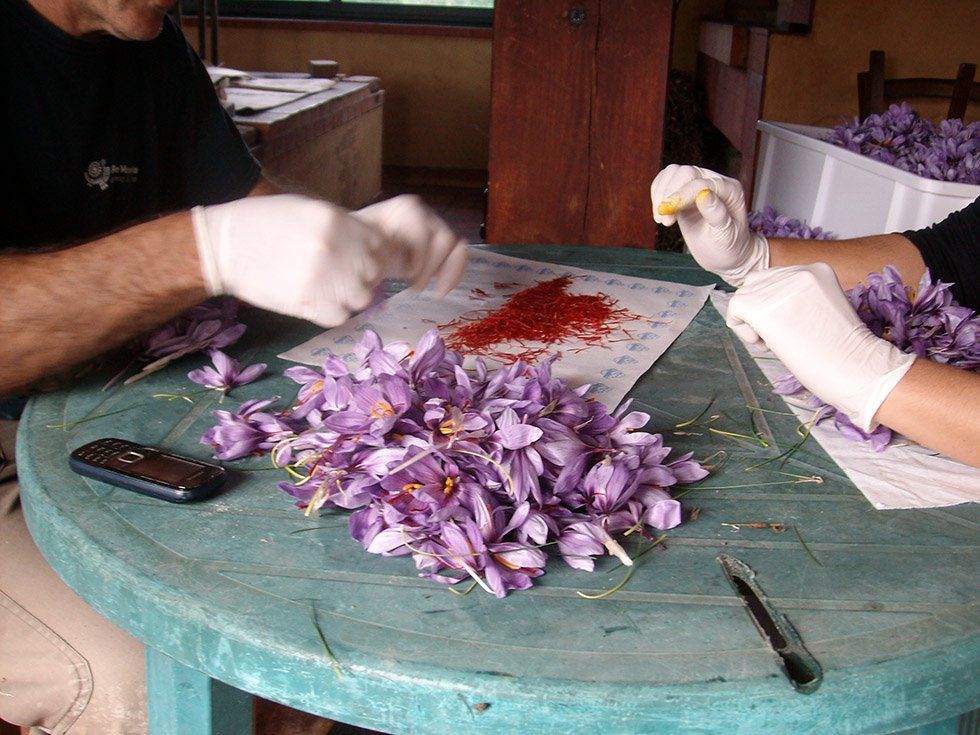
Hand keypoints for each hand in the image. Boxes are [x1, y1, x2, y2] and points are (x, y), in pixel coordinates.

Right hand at [193, 194, 387, 326]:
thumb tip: (368, 242)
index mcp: (336, 221)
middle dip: (361, 274)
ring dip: (349, 296)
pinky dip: (331, 312)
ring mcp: (323, 278)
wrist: (224, 246)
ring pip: (362, 297)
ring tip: (328, 290)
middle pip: (373, 271)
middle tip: (341, 276)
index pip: (378, 243)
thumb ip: (340, 225)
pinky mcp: (309, 303)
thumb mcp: (306, 209)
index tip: (356, 257)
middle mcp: (335, 248)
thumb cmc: (263, 223)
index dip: (369, 252)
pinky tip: (316, 301)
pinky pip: (340, 316)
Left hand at [354, 194, 467, 295]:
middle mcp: (424, 214)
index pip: (424, 228)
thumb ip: (367, 257)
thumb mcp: (357, 251)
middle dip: (431, 267)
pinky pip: (460, 255)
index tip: (407, 274)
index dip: (420, 255)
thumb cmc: (356, 250)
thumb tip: (376, 275)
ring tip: (427, 288)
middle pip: (445, 238)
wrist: (360, 249)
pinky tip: (440, 289)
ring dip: (445, 272)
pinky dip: (454, 274)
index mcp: (402, 210)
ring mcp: (436, 226)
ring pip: (457, 246)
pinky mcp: (442, 243)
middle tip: (414, 287)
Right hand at [650, 164, 767, 286]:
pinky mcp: (685, 193)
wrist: (725, 255)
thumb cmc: (730, 247)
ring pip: (672, 173)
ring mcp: (698, 185)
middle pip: (685, 172)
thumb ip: (717, 213)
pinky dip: (658, 195)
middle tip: (666, 221)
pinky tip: (661, 214)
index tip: (666, 212)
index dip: (681, 195)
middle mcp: (714, 182)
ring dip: (661, 194)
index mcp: (730, 189)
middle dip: (669, 194)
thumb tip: (704, 194)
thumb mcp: (726, 235)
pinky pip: (666, 182)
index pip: (701, 183)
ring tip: (663, 219)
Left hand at [726, 263, 916, 430]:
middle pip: (757, 284)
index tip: (796, 327)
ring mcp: (777, 287)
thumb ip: (801, 299)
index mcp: (817, 269)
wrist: (856, 368)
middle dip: (763, 310)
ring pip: (744, 297)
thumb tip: (770, 305)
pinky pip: (734, 312)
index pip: (778, 278)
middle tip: (785, 336)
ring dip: (753, 321)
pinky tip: (768, 345)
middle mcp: (796, 271)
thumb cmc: (845, 351)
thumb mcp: (825, 310)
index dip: (779, 305)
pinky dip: (744, 332)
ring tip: (777, 342)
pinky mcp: (759, 306)